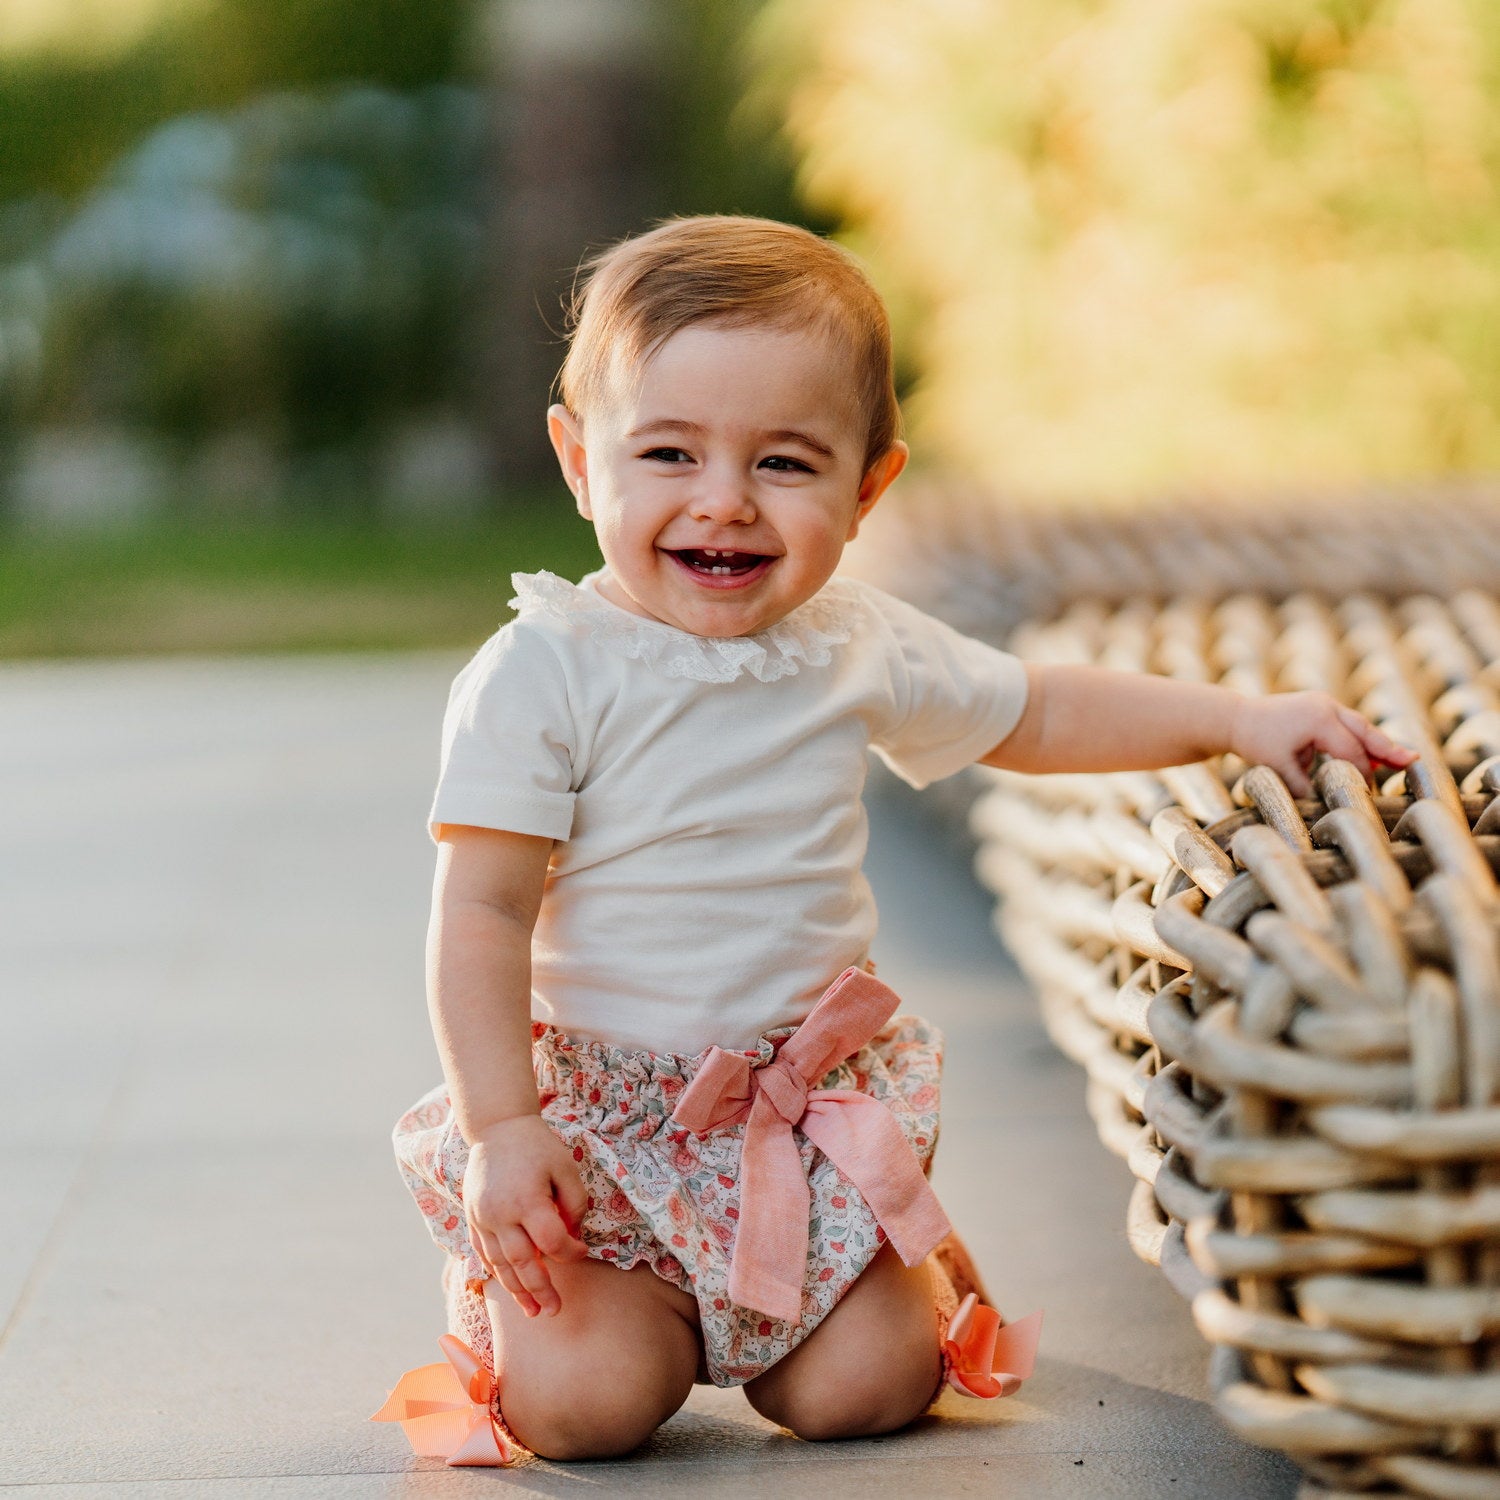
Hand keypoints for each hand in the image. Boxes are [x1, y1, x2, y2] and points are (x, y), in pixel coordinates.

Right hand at [462, 1115, 589, 1316]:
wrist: (498, 1128)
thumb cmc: (537, 1146)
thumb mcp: (566, 1167)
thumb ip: (574, 1204)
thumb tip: (572, 1237)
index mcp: (526, 1200)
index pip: (551, 1242)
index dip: (570, 1252)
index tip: (582, 1250)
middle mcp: (500, 1214)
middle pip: (523, 1263)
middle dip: (540, 1290)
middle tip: (555, 1310)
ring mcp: (482, 1218)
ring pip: (500, 1264)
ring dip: (517, 1290)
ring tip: (533, 1311)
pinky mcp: (472, 1218)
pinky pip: (484, 1253)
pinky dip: (498, 1272)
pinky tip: (511, 1286)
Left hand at [1229, 691, 1417, 796]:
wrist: (1236, 718)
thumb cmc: (1255, 742)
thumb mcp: (1278, 767)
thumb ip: (1304, 785)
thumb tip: (1323, 806)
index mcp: (1319, 719)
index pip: (1351, 750)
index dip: (1363, 772)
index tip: (1372, 792)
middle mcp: (1326, 707)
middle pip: (1365, 731)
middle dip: (1389, 748)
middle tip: (1414, 761)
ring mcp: (1324, 704)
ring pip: (1359, 725)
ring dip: (1377, 743)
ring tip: (1404, 759)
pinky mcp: (1320, 707)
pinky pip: (1347, 724)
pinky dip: (1359, 738)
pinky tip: (1374, 754)